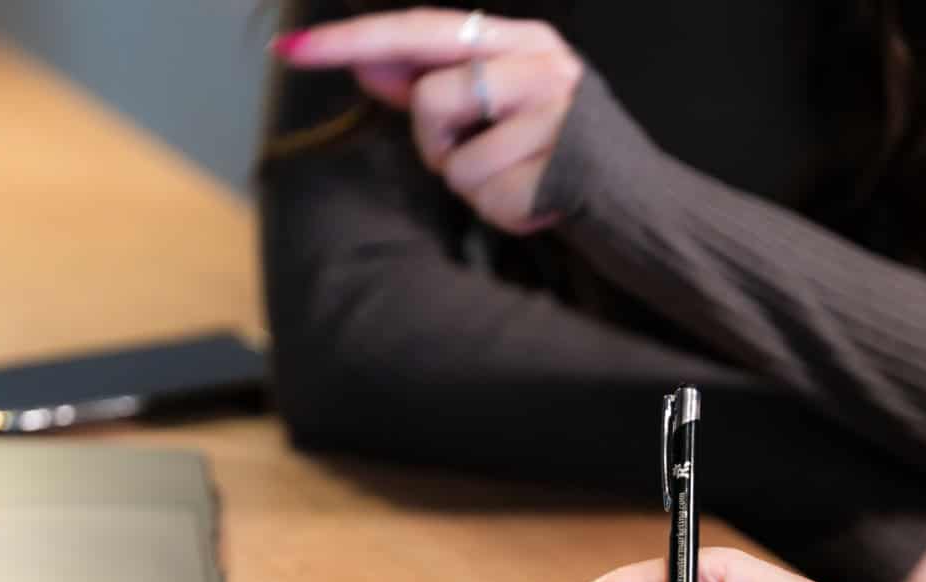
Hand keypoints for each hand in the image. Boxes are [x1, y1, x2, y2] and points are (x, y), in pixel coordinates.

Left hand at [275, 8, 583, 234]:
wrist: (635, 199)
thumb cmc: (551, 148)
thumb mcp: (495, 101)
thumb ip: (431, 79)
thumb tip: (365, 63)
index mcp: (520, 39)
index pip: (419, 28)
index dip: (352, 40)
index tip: (290, 48)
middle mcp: (541, 65)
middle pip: (435, 95)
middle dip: (431, 133)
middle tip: (461, 150)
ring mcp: (552, 117)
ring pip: (453, 157)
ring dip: (467, 177)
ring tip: (513, 175)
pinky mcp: (555, 172)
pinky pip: (483, 196)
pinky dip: (496, 209)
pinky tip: (531, 199)